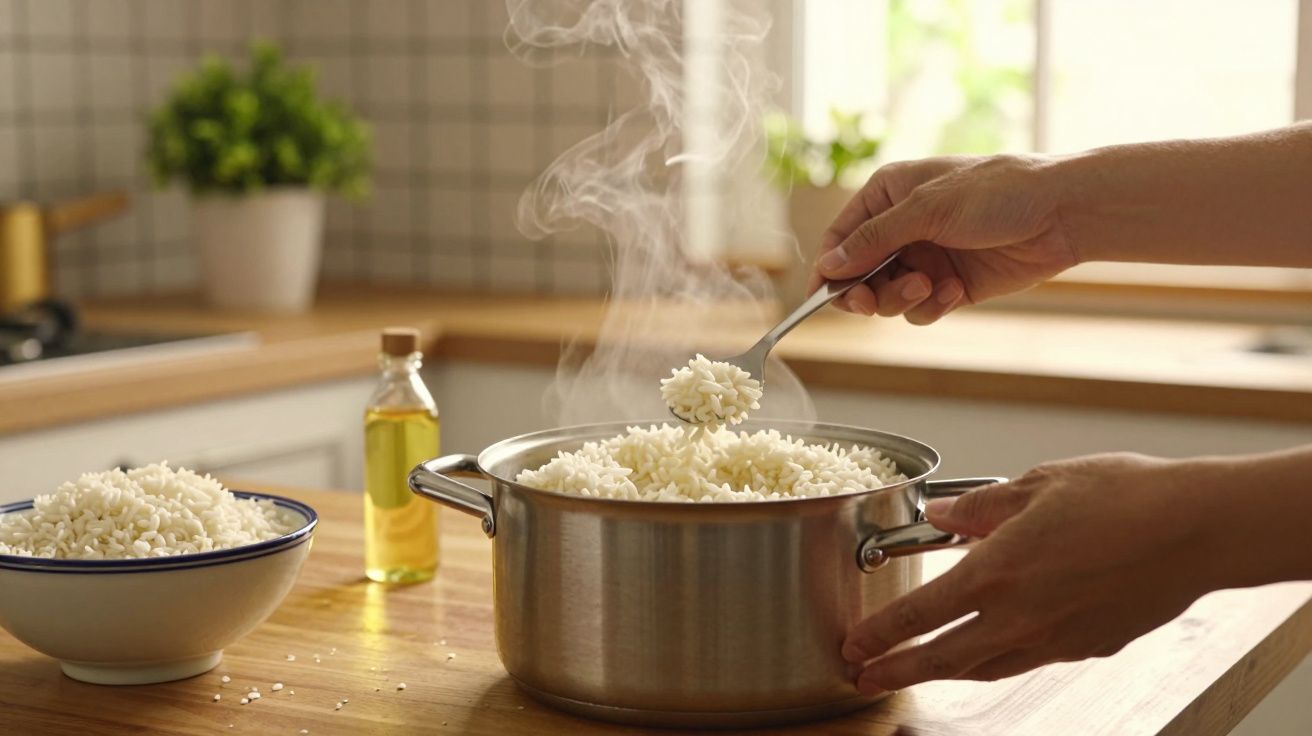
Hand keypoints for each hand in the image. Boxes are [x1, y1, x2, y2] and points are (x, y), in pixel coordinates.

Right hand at [809, 154, 1079, 323]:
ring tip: (927, 286)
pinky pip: (920, 309)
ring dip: (901, 298)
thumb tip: (830, 266)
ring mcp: (926, 258)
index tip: (822, 295)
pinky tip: (955, 291)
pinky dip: (931, 306)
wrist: (1061, 214)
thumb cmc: (999, 192)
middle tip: (868, 303)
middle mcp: (903, 227)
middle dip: (865, 290)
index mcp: (889, 194)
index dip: (829, 267)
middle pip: (859, 274)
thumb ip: (874, 240)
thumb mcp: (927, 210)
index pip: (842, 237)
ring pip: (888, 296)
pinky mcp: (950, 285)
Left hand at [842, 453, 1222, 692]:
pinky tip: (991, 652)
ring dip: (943, 673)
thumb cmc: (1126, 498)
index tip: (854, 644)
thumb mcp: (1038, 485)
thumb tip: (942, 514)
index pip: (920, 613)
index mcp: (998, 571)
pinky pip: (1028, 661)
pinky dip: (997, 661)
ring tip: (917, 672)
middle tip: (864, 678)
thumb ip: (980, 508)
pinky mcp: (1088, 647)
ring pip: (985, 668)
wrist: (1198, 530)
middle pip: (942, 658)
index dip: (880, 634)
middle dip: (896, 670)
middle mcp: (1021, 615)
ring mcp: (1056, 639)